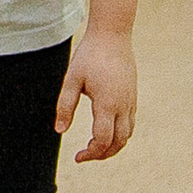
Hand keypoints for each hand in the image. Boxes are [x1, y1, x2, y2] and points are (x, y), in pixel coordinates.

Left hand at [59, 30, 134, 160]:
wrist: (113, 35)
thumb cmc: (90, 55)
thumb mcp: (72, 79)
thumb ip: (65, 106)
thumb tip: (60, 131)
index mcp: (107, 104)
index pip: (103, 140)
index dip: (91, 154)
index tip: (77, 157)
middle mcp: (123, 106)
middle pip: (119, 143)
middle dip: (102, 154)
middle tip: (84, 155)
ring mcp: (131, 101)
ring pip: (128, 134)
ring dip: (113, 146)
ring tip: (94, 146)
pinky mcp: (133, 96)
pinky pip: (130, 123)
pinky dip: (120, 134)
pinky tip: (105, 130)